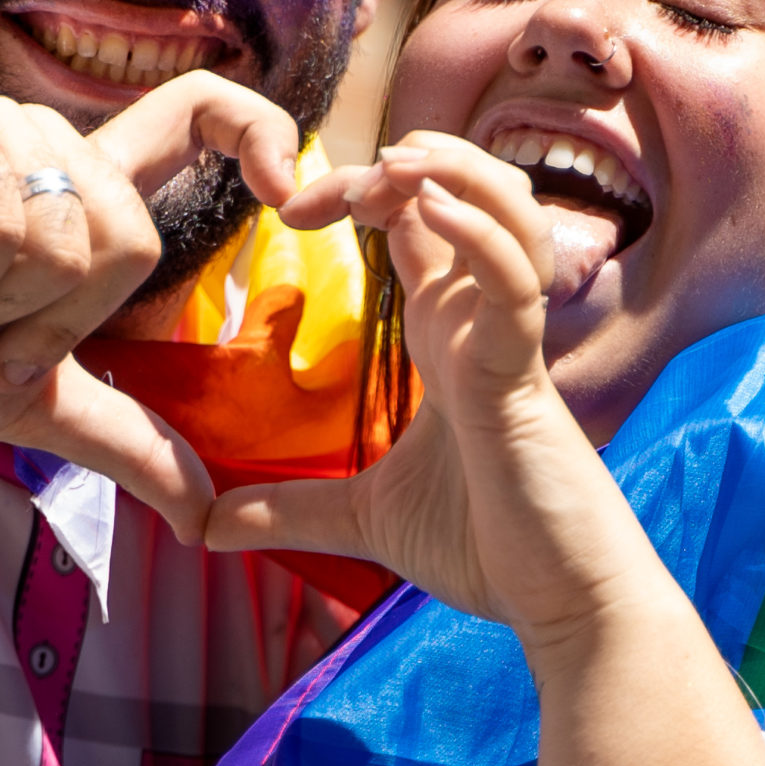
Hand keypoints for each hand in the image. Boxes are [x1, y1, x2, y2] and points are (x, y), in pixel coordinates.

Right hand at [0, 71, 302, 541]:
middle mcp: (51, 144)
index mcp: (86, 188)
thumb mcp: (31, 402)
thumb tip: (210, 513)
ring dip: (0, 313)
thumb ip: (125, 438)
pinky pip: (8, 225)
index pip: (203, 113)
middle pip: (136, 235)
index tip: (295, 197)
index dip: (265, 135)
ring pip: (73, 235)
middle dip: (59, 326)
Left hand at [206, 135, 671, 651]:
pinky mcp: (525, 374)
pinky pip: (513, 283)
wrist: (558, 604)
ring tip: (400, 161)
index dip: (360, 191)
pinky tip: (434, 212)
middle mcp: (478, 319)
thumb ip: (290, 509)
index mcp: (444, 334)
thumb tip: (205, 528)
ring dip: (458, 171)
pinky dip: (480, 237)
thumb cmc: (486, 545)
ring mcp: (507, 339)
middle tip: (319, 184)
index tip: (287, 211)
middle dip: (403, 163)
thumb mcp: (364, 518)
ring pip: (508, 213)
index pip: (415, 222)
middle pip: (465, 193)